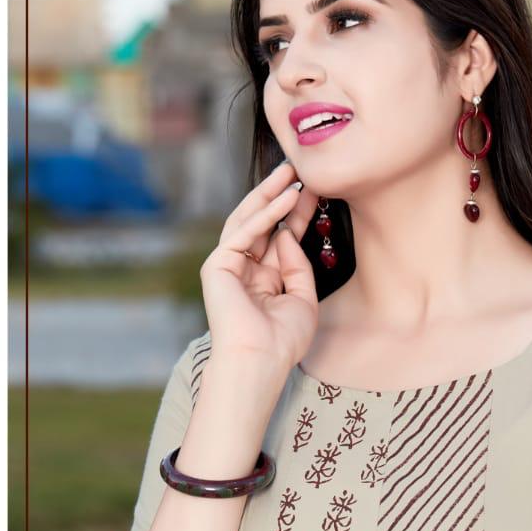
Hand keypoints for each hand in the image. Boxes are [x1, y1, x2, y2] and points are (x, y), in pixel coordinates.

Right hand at [200, 160, 320, 376]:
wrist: (260, 361)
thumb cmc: (282, 340)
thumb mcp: (303, 298)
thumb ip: (298, 264)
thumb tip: (287, 234)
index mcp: (264, 279)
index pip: (280, 236)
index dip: (296, 214)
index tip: (314, 192)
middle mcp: (244, 269)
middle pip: (262, 224)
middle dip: (278, 196)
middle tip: (297, 170)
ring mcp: (228, 266)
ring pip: (247, 221)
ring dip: (268, 195)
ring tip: (290, 174)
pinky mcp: (216, 266)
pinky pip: (242, 232)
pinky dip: (264, 215)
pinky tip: (285, 199)